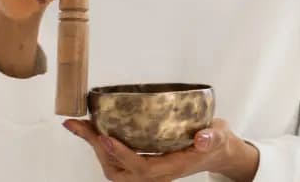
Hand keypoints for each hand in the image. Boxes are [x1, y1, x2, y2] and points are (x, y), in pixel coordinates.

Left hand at [63, 118, 258, 181]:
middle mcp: (155, 174)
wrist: (217, 153)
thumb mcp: (218, 137)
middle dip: (97, 149)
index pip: (142, 167)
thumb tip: (203, 137)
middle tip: (81, 126)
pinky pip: (115, 161)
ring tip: (81, 126)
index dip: (122, 154)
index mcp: (171, 168)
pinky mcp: (141, 163)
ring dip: (95, 148)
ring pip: (113, 168)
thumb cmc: (215, 143)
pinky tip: (94, 129)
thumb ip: (211, 137)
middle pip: (118, 170)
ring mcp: (147, 171)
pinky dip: (101, 146)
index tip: (105, 136)